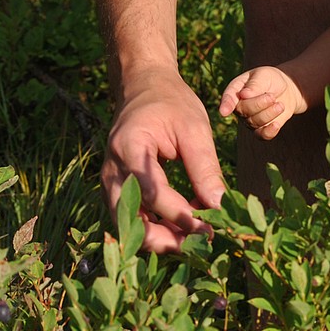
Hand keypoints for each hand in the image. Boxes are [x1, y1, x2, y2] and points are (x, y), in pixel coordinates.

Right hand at [100, 67, 224, 252]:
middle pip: (130, 220)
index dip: (181, 217)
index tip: (210, 229)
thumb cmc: (171, 103)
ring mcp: (110, 182)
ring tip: (196, 236)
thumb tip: (219, 205)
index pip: (153, 195)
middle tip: (202, 242)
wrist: (144, 88)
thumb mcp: (194, 128)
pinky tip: (184, 225)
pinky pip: (131, 218)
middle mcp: (112, 170)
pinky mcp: (117, 189)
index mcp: (129, 148)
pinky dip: (156, 227)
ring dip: (161, 238)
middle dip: (165, 239)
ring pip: (128, 226)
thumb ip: (204, 167)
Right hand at [218, 66, 305, 139]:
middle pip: (243, 111)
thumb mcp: (263, 75)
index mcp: (236, 90)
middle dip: (259, 104)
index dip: (226, 105)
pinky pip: (262, 135)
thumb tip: (244, 95)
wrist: (285, 89)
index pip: (228, 98)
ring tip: (280, 104)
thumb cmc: (269, 79)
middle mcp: (239, 107)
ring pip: (255, 122)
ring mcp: (249, 120)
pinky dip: (269, 131)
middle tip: (272, 96)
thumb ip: (255, 84)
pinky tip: (276, 124)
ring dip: (270, 113)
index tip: (224, 112)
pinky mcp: (261, 129)